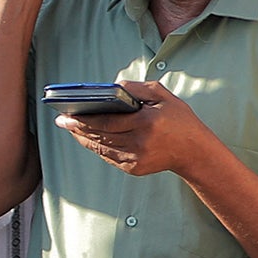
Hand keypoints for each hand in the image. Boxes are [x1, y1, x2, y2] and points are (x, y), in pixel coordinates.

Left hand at [56, 80, 211, 178]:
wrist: (194, 152)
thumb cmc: (179, 119)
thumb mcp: (163, 95)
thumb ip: (137, 88)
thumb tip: (111, 88)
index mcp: (147, 122)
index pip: (108, 121)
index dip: (84, 119)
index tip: (68, 114)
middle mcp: (140, 142)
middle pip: (101, 135)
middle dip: (78, 128)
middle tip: (62, 121)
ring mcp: (136, 158)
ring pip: (101, 147)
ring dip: (84, 138)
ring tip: (71, 129)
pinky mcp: (134, 169)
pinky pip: (109, 156)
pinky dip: (97, 147)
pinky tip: (89, 138)